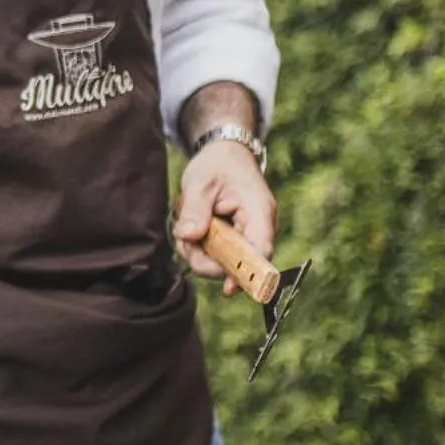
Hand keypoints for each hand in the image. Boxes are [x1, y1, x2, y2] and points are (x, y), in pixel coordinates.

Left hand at [171, 141, 277, 295]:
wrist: (225, 155)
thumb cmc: (218, 164)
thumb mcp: (200, 182)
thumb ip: (195, 210)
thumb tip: (189, 237)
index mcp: (259, 212)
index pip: (260, 251)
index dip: (247, 273)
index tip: (228, 289)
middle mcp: (258, 229)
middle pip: (238, 264)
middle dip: (206, 259)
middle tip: (184, 238)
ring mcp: (247, 236)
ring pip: (223, 263)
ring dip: (198, 252)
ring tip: (186, 226)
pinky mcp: (234, 240)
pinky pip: (216, 256)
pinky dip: (199, 248)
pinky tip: (191, 229)